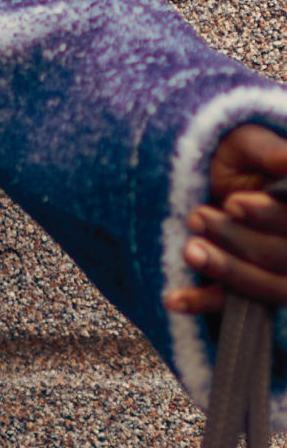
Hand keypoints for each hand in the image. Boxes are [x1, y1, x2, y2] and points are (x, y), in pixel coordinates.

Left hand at [171, 121, 286, 316]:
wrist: (198, 167)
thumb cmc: (230, 150)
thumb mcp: (248, 142)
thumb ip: (270, 152)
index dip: (269, 217)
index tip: (233, 204)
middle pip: (284, 257)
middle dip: (238, 239)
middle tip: (197, 217)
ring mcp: (275, 270)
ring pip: (266, 286)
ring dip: (226, 270)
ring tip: (189, 250)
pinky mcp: (243, 288)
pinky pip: (231, 304)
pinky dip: (202, 302)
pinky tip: (172, 299)